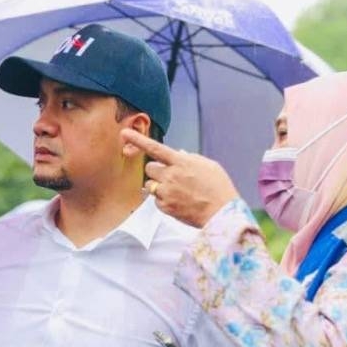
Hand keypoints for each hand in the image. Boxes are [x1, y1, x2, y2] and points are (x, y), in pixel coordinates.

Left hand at [121, 129, 238, 227]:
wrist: (222, 212)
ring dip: (159, 185)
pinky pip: (155, 200)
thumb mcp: (208, 165)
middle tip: (170, 176)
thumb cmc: (219, 187)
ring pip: (150, 185)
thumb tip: (178, 154)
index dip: (138, 140)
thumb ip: (190, 158)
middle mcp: (171, 176)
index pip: (155, 148)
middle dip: (156, 170)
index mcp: (181, 162)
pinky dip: (163, 199)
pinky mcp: (166, 207)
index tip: (125, 133)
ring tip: (176, 191)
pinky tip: (178, 201)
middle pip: (149, 168)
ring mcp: (167, 192)